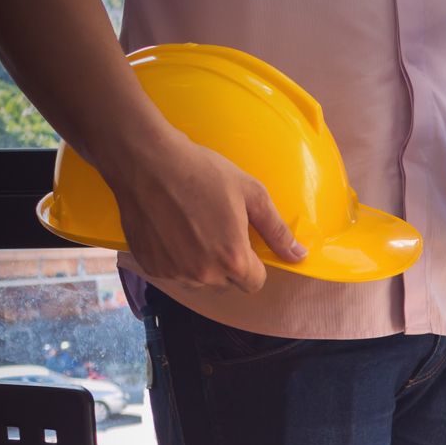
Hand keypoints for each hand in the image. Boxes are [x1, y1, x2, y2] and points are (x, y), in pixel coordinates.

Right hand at [107, 130, 304, 293]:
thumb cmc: (202, 172)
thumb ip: (277, 230)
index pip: (254, 283)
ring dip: (200, 263)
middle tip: (215, 228)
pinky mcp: (150, 266)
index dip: (253, 264)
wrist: (145, 161)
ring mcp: (174, 272)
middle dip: (227, 263)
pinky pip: (172, 273)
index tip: (242, 242)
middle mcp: (203, 274)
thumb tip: (299, 255)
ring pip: (198, 280)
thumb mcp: (251, 194)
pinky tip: (171, 230)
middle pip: (227, 283)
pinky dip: (175, 259)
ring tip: (191, 228)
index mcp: (233, 259)